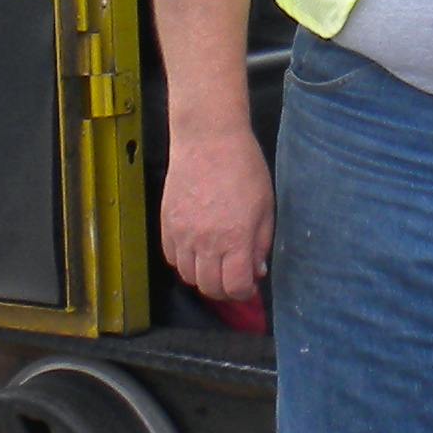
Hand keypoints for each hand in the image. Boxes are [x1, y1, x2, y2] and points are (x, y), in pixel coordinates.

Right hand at [160, 127, 272, 305]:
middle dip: (224, 290)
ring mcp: (182, 234)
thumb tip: (256, 270)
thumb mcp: (266, 207)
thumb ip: (261, 243)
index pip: (234, 287)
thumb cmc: (244, 167)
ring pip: (187, 276)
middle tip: (232, 279)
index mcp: (235, 239)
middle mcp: (205, 242)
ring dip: (203, 277)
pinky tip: (196, 251)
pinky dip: (184, 262)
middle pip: (209, 288)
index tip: (248, 284)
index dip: (243, 292)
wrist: (208, 140)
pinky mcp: (166, 223)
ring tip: (215, 264)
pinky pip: (171, 257)